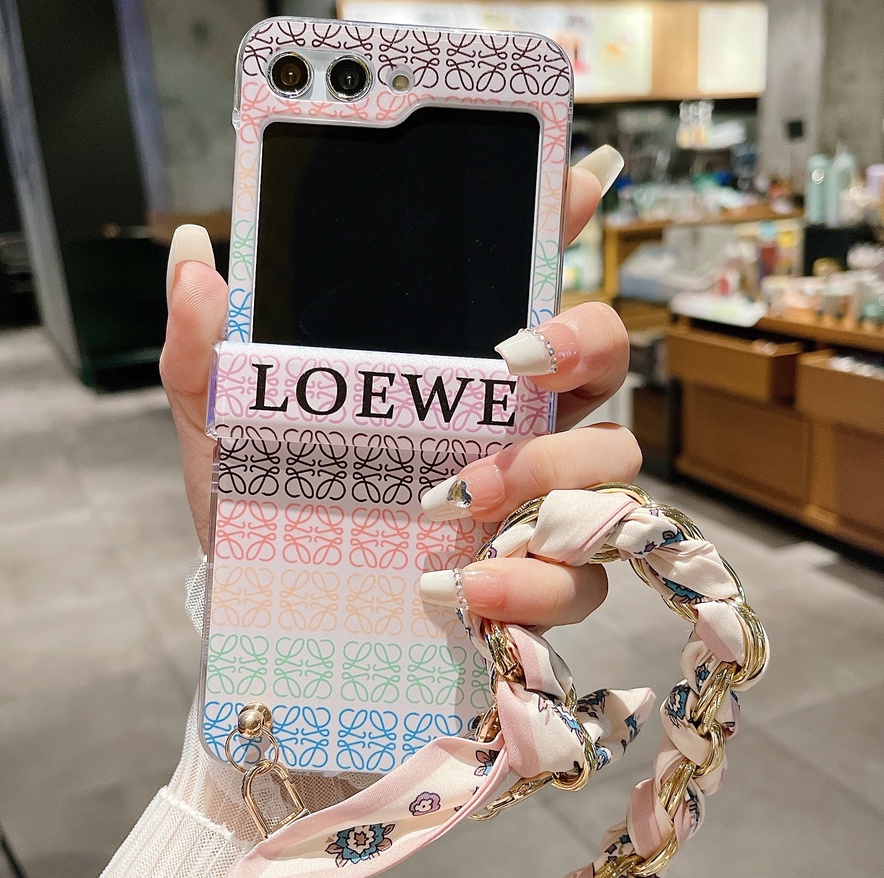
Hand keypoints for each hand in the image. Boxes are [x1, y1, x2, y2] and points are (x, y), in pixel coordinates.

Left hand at [161, 145, 635, 628]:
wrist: (288, 619)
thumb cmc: (272, 515)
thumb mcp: (226, 433)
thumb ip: (203, 353)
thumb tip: (194, 258)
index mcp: (460, 375)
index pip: (530, 284)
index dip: (568, 224)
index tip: (580, 178)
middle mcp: (519, 425)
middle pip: (609, 353)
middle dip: (583, 343)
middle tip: (513, 364)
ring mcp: (541, 504)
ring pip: (617, 460)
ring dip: (549, 472)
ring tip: (452, 500)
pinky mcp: (544, 581)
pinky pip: (584, 578)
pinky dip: (536, 583)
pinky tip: (466, 585)